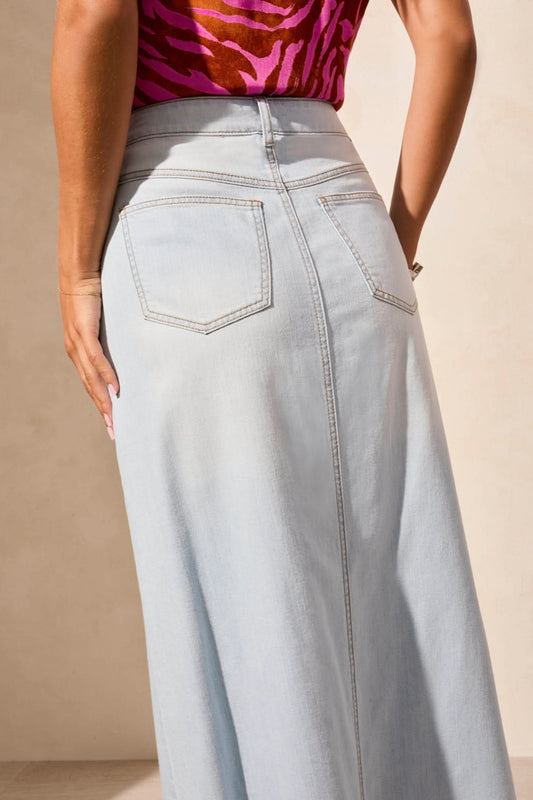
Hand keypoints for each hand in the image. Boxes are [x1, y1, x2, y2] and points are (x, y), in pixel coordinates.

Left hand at [58, 275, 118, 440]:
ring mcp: (78, 344)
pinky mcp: (84, 333)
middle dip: (103, 411)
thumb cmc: (92, 297)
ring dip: (103, 400)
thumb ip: (110, 340)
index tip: (112, 424)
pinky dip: (106, 375)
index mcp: (78, 352)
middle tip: (114, 432)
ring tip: (114, 418)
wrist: (78, 275)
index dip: (100, 405)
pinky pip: (96, 359)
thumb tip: (128, 351)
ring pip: (91, 379)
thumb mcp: (102, 324)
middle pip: (90, 388)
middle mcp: (75, 352)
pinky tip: (115, 389)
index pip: (90, 384)